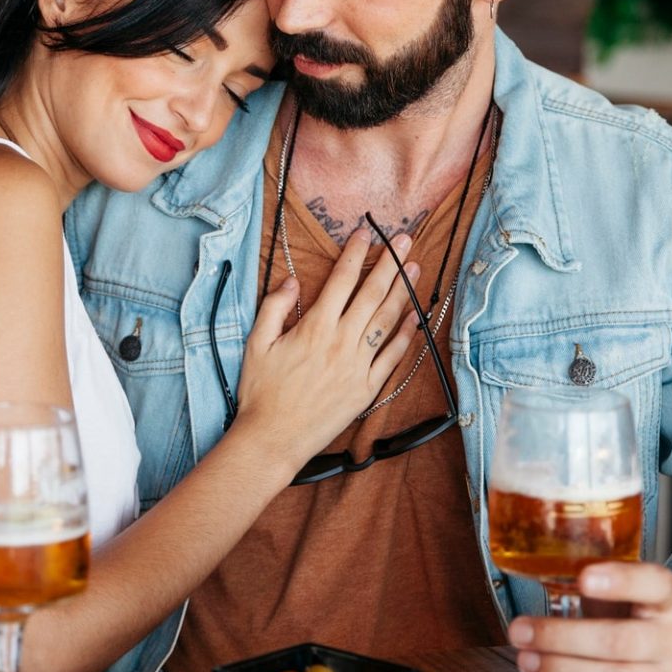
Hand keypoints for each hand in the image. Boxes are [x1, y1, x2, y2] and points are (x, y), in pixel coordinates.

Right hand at [233, 231, 418, 467]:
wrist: (273, 439)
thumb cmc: (261, 392)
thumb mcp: (256, 344)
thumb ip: (274, 308)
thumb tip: (291, 281)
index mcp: (315, 327)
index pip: (341, 280)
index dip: (355, 253)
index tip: (365, 233)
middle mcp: (341, 342)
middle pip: (372, 294)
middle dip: (390, 262)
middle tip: (405, 239)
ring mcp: (358, 366)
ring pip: (387, 321)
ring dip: (403, 291)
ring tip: (415, 268)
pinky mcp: (367, 388)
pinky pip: (392, 357)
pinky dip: (406, 335)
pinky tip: (414, 318)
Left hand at [507, 563, 671, 671]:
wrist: (664, 647)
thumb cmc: (630, 611)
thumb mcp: (616, 584)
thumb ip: (588, 574)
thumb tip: (543, 559)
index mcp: (669, 598)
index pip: (654, 584)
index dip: (621, 581)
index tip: (583, 578)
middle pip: (622, 641)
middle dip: (564, 637)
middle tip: (522, 632)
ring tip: (527, 662)